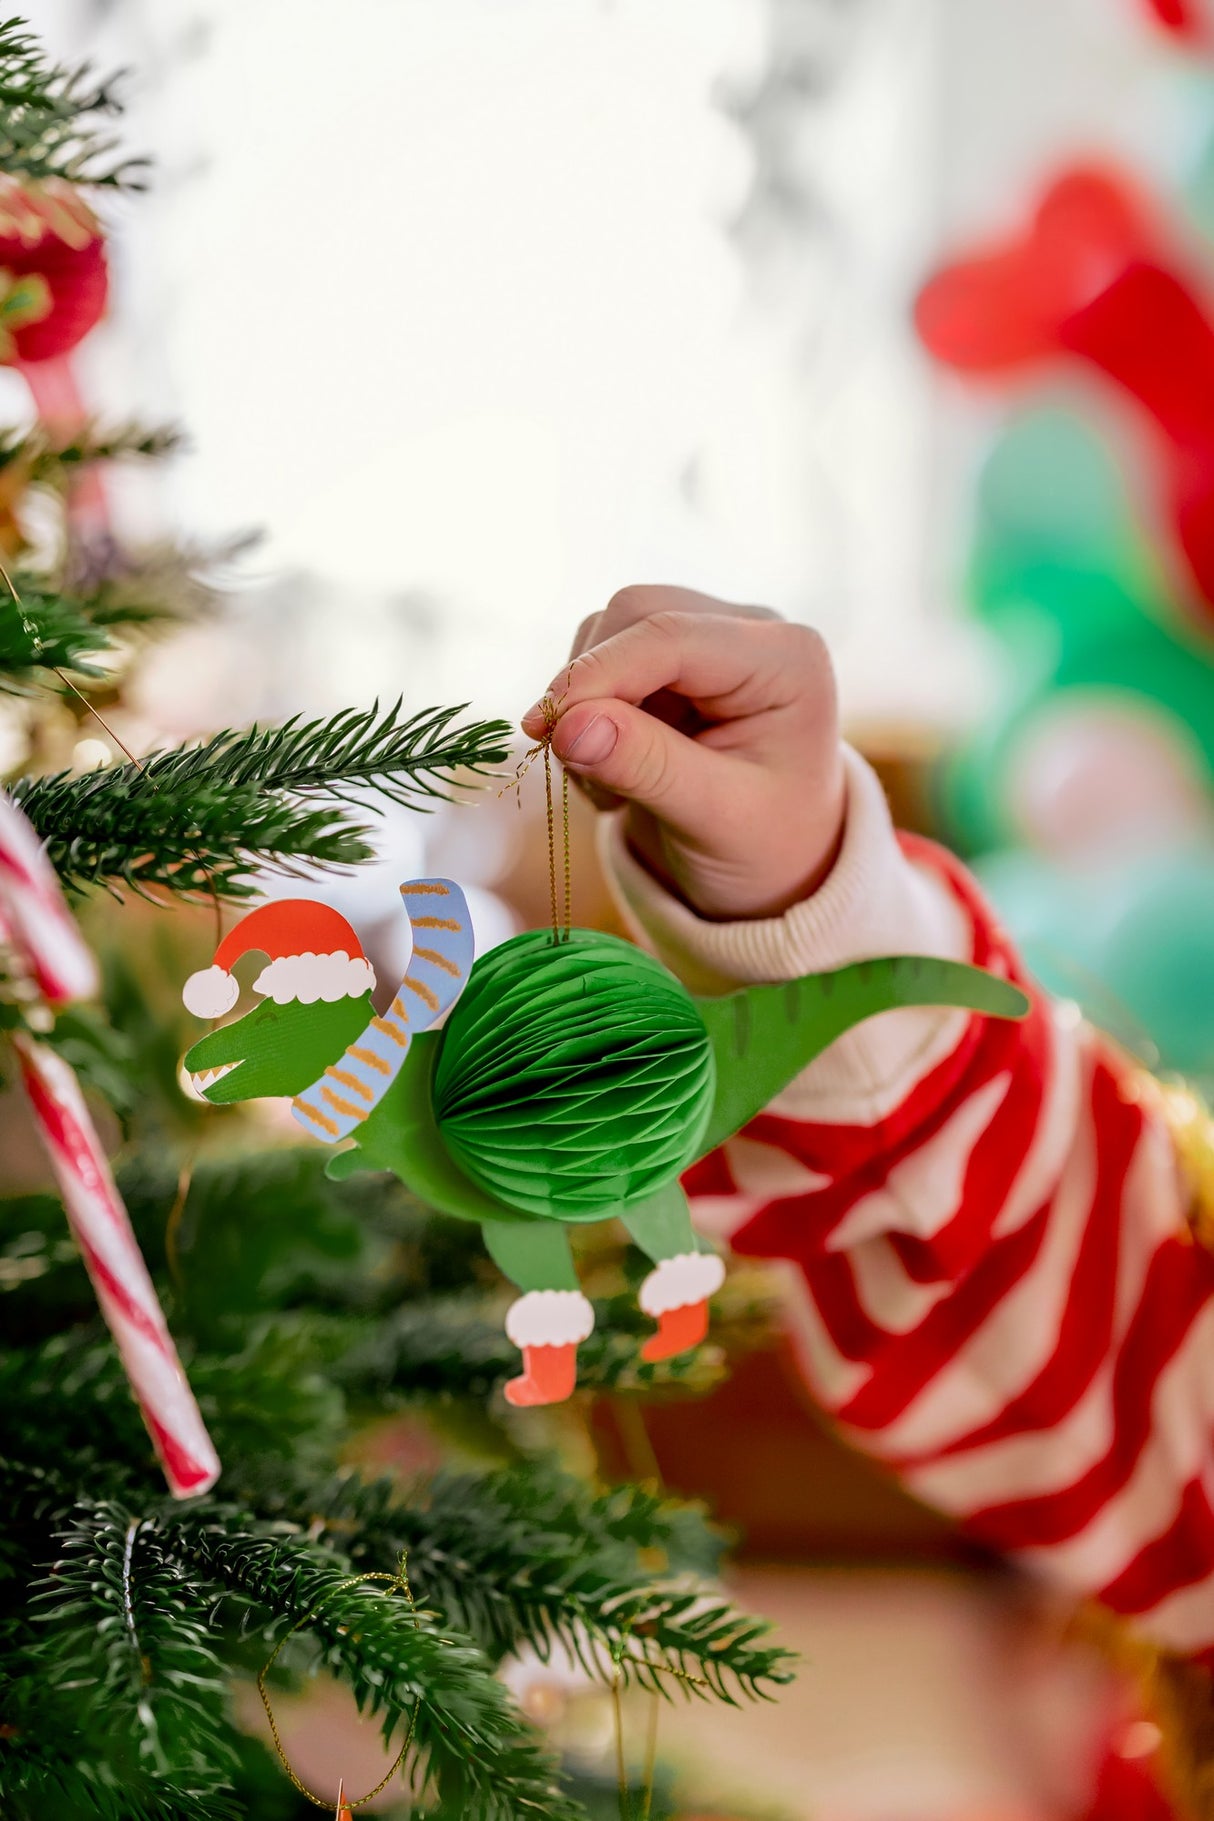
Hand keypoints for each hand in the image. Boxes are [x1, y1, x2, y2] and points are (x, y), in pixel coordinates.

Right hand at [522, 586, 845, 920]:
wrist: (774, 863)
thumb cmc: (765, 846)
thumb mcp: (715, 818)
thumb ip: (646, 767)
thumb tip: (568, 726)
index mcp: (786, 659)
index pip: (672, 636)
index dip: (598, 675)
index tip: (544, 730)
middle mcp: (751, 630)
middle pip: (635, 615)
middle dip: (591, 688)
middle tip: (582, 773)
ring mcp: (710, 637)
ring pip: (609, 631)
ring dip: (586, 704)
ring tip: (612, 787)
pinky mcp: (674, 658)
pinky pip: (603, 658)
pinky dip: (588, 713)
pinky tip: (615, 770)